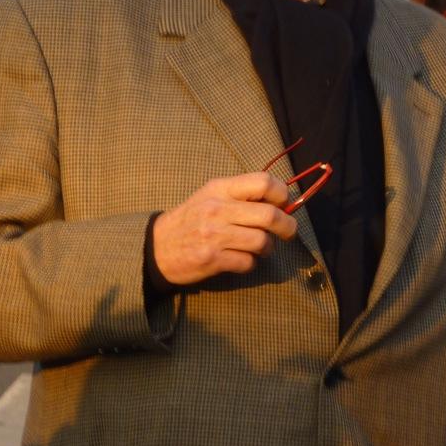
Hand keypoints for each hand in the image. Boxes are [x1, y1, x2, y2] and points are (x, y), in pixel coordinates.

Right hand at [151, 172, 298, 285]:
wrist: (156, 247)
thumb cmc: (191, 219)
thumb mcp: (211, 197)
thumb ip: (242, 195)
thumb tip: (282, 201)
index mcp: (220, 189)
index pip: (263, 182)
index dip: (281, 193)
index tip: (283, 204)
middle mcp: (218, 209)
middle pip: (269, 215)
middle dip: (287, 226)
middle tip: (288, 232)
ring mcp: (214, 235)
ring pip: (262, 241)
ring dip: (268, 248)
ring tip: (261, 248)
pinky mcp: (212, 259)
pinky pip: (248, 263)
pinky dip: (251, 263)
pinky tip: (243, 260)